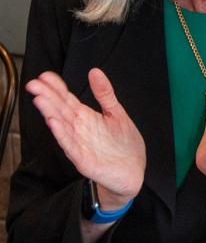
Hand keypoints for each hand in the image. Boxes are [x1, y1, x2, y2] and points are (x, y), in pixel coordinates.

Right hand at [26, 68, 144, 207]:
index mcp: (86, 118)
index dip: (56, 87)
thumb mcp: (116, 113)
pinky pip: (71, 146)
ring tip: (40, 99)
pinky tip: (54, 123)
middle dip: (47, 97)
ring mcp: (79, 145)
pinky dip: (62, 134)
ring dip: (50, 113)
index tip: (45, 75)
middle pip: (60, 110)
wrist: (133, 171)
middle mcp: (79, 130)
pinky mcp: (84, 160)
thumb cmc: (123, 144)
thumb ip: (105, 94)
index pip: (67, 99)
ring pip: (62, 126)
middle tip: (34, 84)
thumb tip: (95, 71)